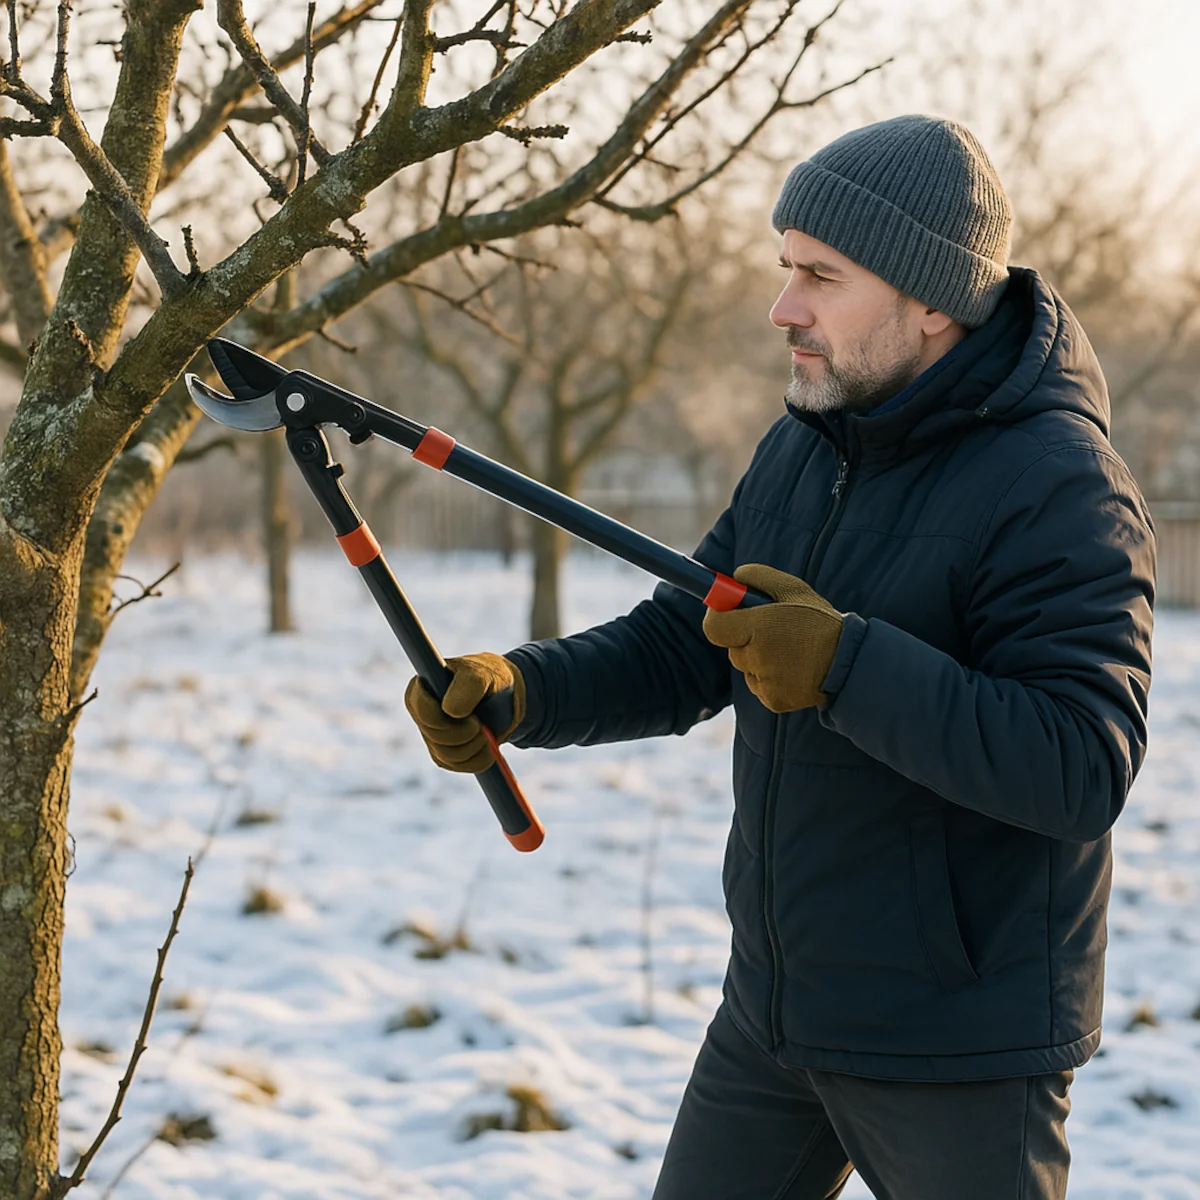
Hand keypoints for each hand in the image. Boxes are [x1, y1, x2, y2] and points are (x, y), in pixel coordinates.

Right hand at [404, 652, 525, 773]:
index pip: (423, 713)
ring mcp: (431, 735)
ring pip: (448, 756)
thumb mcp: (484, 675)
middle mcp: (421, 713)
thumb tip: (449, 712)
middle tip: (482, 722)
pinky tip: (488, 742)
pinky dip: (480, 757)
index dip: (447, 721)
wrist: (505, 695)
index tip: (472, 716)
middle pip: (436, 738)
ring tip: (487, 729)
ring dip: (475, 746)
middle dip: (466, 733)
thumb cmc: (490, 677)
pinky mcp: (444, 754)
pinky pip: (460, 766)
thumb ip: (468, 686)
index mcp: (421, 688)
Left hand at [703, 564, 843, 711]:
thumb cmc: (819, 621)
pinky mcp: (772, 700)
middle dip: (743, 637)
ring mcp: (765, 682)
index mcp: (760, 626)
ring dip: (757, 658)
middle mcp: (758, 656)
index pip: (714, 627)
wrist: (849, 663)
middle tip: (770, 630)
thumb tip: (734, 576)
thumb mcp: (795, 589)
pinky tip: (792, 669)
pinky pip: (758, 685)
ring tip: (788, 650)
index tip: (725, 612)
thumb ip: (760, 576)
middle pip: (731, 647)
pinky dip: (769, 678)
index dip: (717, 618)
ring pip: (745, 667)